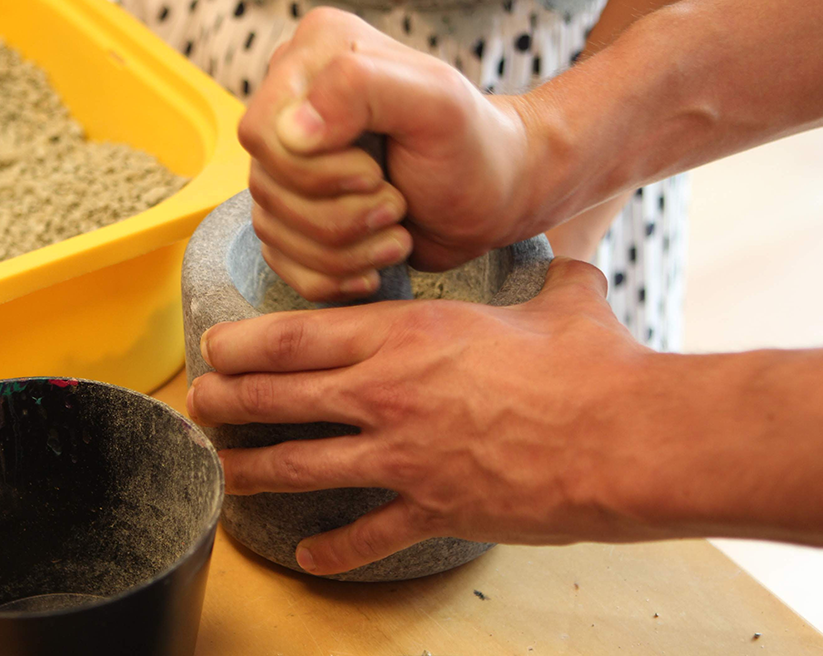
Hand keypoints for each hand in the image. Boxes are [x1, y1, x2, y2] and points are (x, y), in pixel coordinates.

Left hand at [188, 259, 662, 575]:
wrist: (623, 436)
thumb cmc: (591, 362)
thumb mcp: (562, 300)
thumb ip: (547, 280)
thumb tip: (569, 265)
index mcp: (405, 334)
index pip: (293, 335)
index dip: (240, 343)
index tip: (213, 347)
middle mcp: (386, 394)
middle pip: (278, 398)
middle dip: (226, 402)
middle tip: (198, 405)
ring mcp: (403, 457)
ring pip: (301, 466)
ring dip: (253, 471)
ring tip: (223, 472)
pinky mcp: (432, 508)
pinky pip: (368, 534)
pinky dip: (336, 549)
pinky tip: (311, 557)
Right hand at [239, 7, 544, 301]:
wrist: (494, 196)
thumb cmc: (473, 146)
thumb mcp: (436, 103)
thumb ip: (363, 88)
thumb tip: (290, 132)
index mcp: (314, 55)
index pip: (262, 132)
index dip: (313, 171)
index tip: (376, 173)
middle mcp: (291, 102)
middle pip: (265, 185)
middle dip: (338, 216)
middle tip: (396, 206)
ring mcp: (289, 161)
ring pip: (270, 228)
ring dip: (344, 250)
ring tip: (397, 233)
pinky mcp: (295, 211)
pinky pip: (280, 260)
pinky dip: (331, 275)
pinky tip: (374, 263)